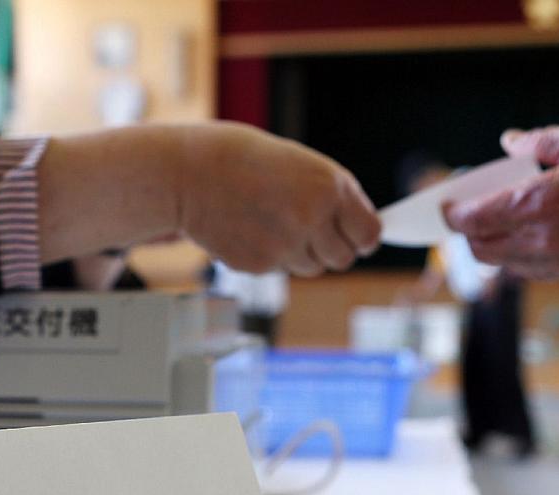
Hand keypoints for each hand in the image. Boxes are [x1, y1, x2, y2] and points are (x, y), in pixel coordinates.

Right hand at [178, 123, 380, 275]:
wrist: (189, 173)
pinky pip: (280, 269)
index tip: (358, 239)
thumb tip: (357, 231)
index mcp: (329, 186)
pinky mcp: (260, 265)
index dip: (364, 238)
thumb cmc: (243, 160)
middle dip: (331, 249)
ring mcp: (285, 245)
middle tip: (310, 232)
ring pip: (311, 267)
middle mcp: (312, 218)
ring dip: (300, 253)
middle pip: (343, 258)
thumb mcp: (299, 165)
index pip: (369, 233)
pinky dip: (270, 256)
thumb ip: (330, 196)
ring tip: (272, 223)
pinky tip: (250, 229)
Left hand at [442, 116, 558, 279]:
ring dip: (490, 245)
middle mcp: (544, 240)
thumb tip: (511, 143)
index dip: (451, 214)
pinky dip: (515, 256)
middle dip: (467, 230)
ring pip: (501, 264)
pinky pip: (528, 271)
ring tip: (494, 221)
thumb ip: (542, 143)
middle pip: (479, 248)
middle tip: (468, 210)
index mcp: (541, 203)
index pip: (473, 219)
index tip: (445, 204)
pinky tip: (524, 234)